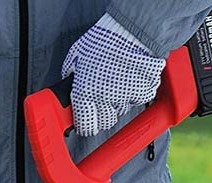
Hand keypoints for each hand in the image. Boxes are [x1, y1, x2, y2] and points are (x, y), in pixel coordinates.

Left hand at [62, 14, 165, 137]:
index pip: (85, 126)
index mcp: (84, 94)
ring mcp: (125, 97)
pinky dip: (137, 91)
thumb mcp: (75, 57)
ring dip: (120, 101)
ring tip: (118, 80)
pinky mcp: (143, 91)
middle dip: (104, 114)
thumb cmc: (103, 40)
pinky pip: (139, 99)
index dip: (86, 126)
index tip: (88, 124)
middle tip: (104, 100)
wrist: (132, 28)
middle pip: (105, 122)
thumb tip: (67, 86)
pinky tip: (132, 77)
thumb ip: (70, 77)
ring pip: (122, 110)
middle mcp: (104, 99)